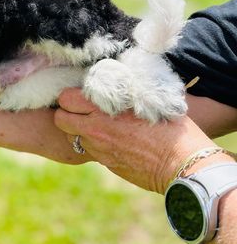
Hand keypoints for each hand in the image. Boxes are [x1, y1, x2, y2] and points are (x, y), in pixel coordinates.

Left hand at [54, 88, 218, 193]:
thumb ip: (125, 90)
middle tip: (79, 111)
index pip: (66, 98)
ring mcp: (99, 149)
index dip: (70, 97)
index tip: (79, 96)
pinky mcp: (106, 163)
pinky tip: (110, 140)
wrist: (182, 163)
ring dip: (78, 130)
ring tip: (94, 126)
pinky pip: (89, 150)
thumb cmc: (171, 127)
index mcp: (105, 107)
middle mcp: (96, 128)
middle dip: (66, 114)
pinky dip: (93, 145)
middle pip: (60, 119)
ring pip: (71, 137)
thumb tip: (115, 79)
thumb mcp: (148, 98)